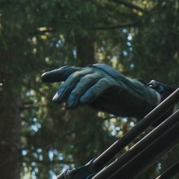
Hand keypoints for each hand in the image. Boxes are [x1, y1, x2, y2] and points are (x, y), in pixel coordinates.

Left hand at [41, 63, 159, 118]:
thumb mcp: (92, 100)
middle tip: (56, 101)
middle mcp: (94, 71)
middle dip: (64, 89)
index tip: (42, 78)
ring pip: (86, 80)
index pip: (69, 71)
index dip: (56, 74)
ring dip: (76, 94)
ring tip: (69, 107)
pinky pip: (100, 86)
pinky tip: (84, 102)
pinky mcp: (114, 83)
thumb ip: (80, 98)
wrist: (135, 102)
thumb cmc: (113, 100)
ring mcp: (105, 75)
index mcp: (88, 74)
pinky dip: (91, 93)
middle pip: (75, 76)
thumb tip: (66, 102)